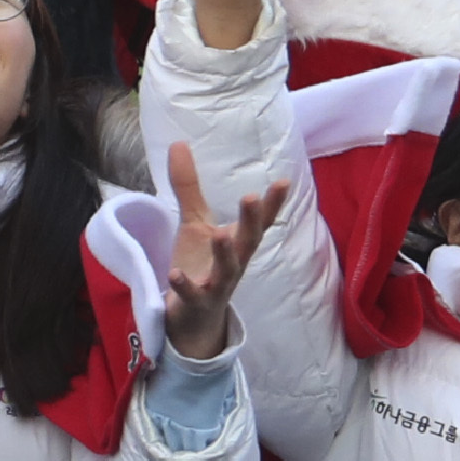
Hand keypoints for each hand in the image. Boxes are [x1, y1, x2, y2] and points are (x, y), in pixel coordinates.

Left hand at [159, 141, 282, 363]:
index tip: (284, 181)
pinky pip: (194, 295)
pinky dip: (185, 286)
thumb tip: (178, 143)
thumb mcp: (193, 223)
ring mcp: (217, 285)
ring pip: (227, 270)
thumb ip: (188, 187)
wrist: (193, 317)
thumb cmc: (201, 264)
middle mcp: (234, 263)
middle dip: (252, 221)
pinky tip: (175, 275)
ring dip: (224, 254)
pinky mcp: (197, 303)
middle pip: (248, 242)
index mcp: (236, 242)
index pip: (258, 221)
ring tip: (219, 235)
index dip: (272, 204)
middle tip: (253, 198)